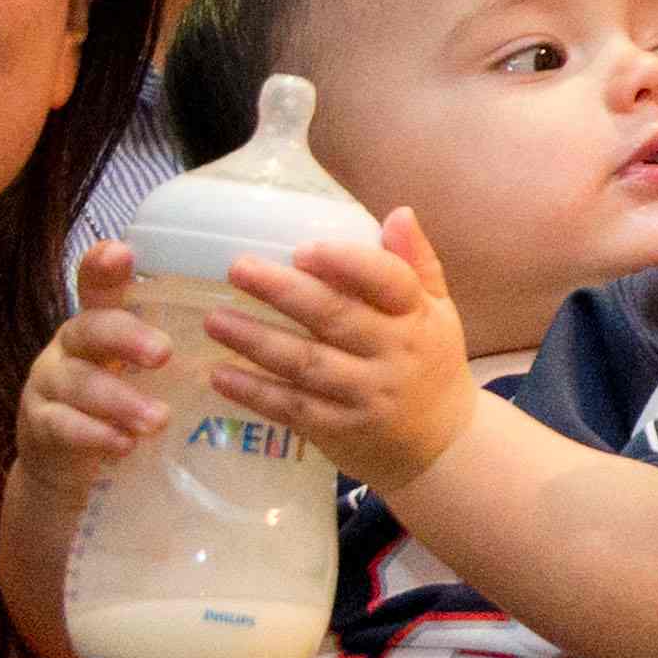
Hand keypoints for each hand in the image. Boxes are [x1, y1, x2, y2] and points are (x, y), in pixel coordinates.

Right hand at [3, 241, 173, 645]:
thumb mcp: (153, 370)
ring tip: (157, 419)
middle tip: (163, 353)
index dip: (104, 266)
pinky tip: (124, 446)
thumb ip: (185, 342)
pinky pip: (62, 428)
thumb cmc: (128, 404)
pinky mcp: (40, 429)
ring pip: (78, 383)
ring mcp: (51, 386)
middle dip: (126, 338)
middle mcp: (71, 346)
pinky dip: (95, 435)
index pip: (99, 284)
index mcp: (102, 321)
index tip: (122, 252)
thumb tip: (258, 323)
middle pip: (89, 328)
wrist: (78, 470)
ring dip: (120, 400)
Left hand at [199, 212, 483, 494]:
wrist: (443, 446)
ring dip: (256, 341)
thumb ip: (415, 263)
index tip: (303, 249)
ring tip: (214, 321)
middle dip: (284, 292)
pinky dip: (255, 393)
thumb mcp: (438, 311)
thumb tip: (399, 212)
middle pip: (336, 319)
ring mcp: (365, 396)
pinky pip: (292, 407)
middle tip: (238, 268)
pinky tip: (220, 375)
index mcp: (418, 317)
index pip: (389, 283)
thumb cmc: (431, 362)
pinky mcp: (339, 431)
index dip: (347, 264)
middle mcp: (394, 355)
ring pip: (306, 364)